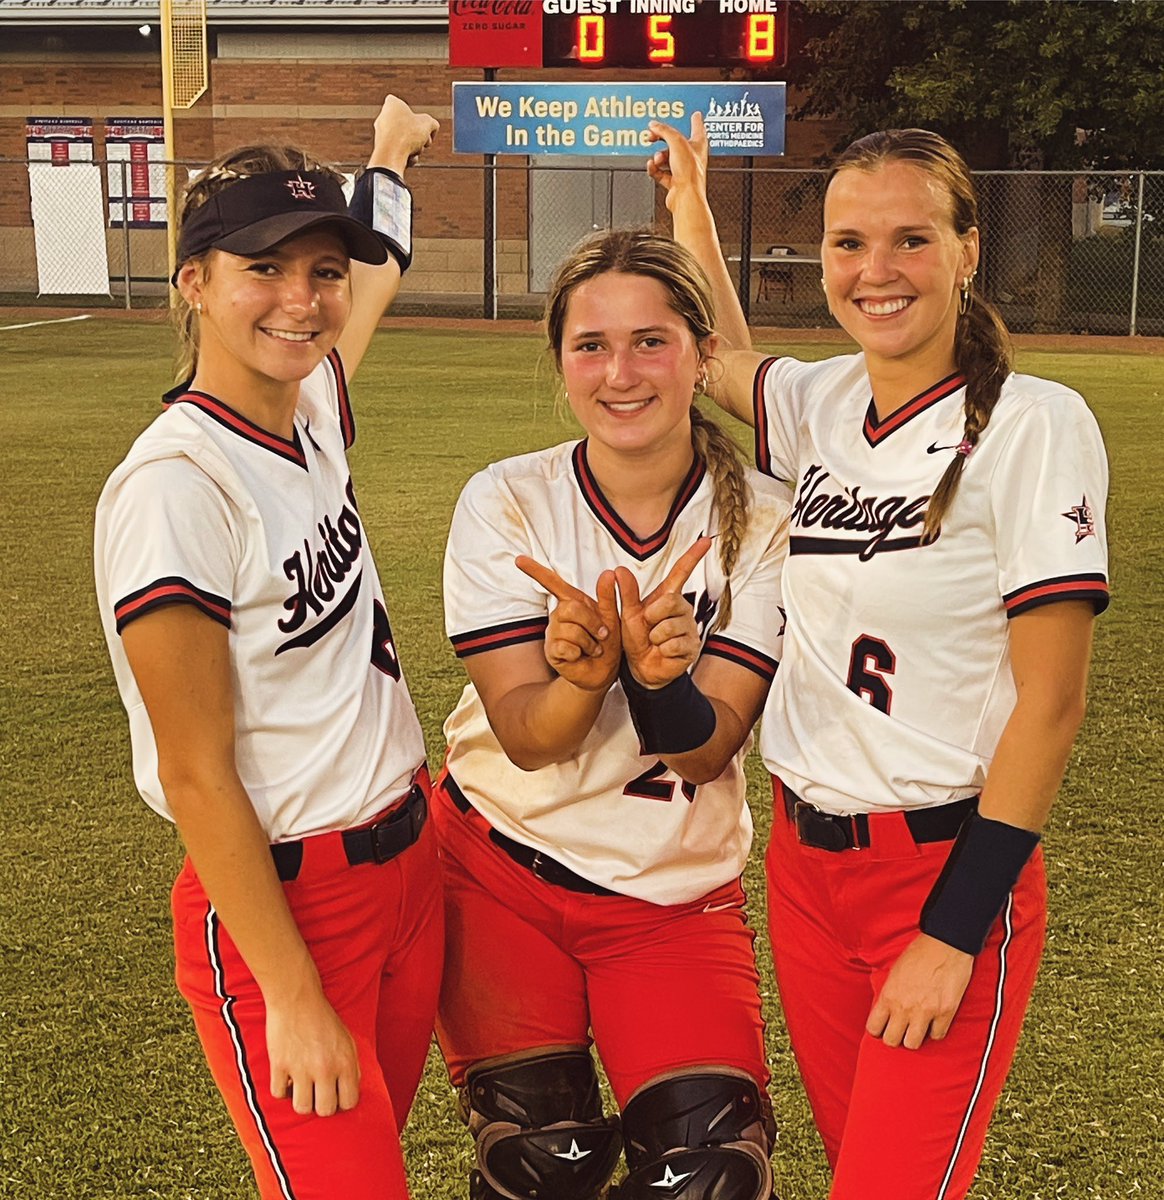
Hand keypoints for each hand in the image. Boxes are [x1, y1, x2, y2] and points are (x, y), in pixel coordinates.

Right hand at [267, 984, 360, 1116]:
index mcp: (345, 1061)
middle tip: (317, 1092)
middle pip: (326, 1111)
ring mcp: (301, 1067)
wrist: (297, 997)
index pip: (349, 1102)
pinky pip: (279, 1095)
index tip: (335, 1094)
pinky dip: (281, 1089)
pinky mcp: (279, 1064)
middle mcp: (325, 1067)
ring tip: (301, 1087)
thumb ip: (352, 1067)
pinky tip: (286, 1078)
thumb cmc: (324, 1019)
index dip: (342, 1102)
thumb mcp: (347, 1039)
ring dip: (301, 1100)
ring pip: (302, 1109)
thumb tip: (351, 1092)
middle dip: (322, 1105)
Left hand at [369, 94, 438, 174]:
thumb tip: (432, 128)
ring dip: (415, 148)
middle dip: (419, 137)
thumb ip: (432, 123)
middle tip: (423, 141)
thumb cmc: (407, 134)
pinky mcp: (382, 150)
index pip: (405, 106)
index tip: (422, 124)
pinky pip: (399, 153)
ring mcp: (381, 135)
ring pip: (405, 141)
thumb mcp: (428, 124)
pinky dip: (406, 157)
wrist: (391, 156)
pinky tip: (408, 159)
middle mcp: (382, 118)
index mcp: (391, 105)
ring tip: (414, 150)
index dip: (417, 116)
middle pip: (409, 128)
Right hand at [515, 557, 621, 692]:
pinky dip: (580, 653)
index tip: (518, 559)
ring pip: (570, 629)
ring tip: (593, 648)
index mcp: (573, 602)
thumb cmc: (606, 644)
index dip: (535, 570)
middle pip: (571, 608)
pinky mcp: (552, 651)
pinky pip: (565, 647)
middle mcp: (559, 615)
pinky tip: (581, 656)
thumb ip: (609, 596)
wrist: (603, 672)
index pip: (552, 583)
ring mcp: (553, 633)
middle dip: (592, 622)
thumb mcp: (612, 618)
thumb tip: (609, 573)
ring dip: (589, 642)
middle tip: (602, 634)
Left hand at [617, 536, 711, 688]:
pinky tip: (663, 652)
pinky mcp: (692, 646)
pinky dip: (662, 650)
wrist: (642, 667)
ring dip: (655, 637)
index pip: (682, 572)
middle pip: (670, 602)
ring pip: (670, 626)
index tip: (706, 540)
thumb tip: (618, 570)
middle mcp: (682, 608)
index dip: (693, 556)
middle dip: (651, 616)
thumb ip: (626, 594)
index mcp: (668, 596)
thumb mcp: (628, 615)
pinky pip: (674, 643)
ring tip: (655, 641)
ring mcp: (689, 627)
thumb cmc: (637, 638)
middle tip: (648, 627)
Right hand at [646, 113, 709, 210]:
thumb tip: (654, 125)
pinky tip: (652, 166)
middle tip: (652, 135)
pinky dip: (654, 169)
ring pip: (666, 157)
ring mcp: (682, 169)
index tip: (695, 114)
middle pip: (674, 141)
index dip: (695, 120)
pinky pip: (660, 171)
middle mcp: (692, 157)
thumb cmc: (690, 174)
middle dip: (662, 138)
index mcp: (699, 144)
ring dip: (658, 157)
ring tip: (657, 159)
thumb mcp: (676, 142)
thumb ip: (664, 131)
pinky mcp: (674, 181)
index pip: (698, 127)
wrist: (685, 197)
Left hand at [866, 932, 974, 1050]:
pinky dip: (935, 1031)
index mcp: (889, 995)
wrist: (945, 944)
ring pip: (913, 1044)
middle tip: (899, 1031)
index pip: (874, 1027)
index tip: (882, 1027)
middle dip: (894, 1037)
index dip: (878, 1030)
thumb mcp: (894, 971)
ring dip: (914, 1037)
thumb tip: (886, 1009)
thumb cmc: (919, 953)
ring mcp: (925, 1012)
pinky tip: (934, 1022)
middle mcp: (904, 1007)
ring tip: (916, 1029)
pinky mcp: (945, 1013)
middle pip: (892, 1041)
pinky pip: (937, 1036)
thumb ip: (890, 993)